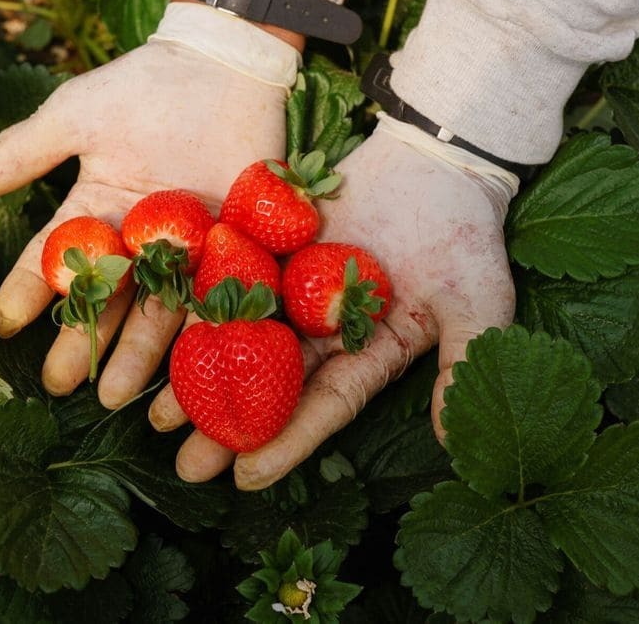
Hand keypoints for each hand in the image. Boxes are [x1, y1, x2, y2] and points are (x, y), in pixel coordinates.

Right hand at [0, 5, 292, 406]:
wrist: (225, 65)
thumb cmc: (147, 84)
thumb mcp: (77, 113)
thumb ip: (27, 150)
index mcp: (96, 211)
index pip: (53, 259)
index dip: (28, 292)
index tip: (3, 326)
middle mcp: (137, 241)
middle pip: (104, 300)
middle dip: (81, 342)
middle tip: (60, 383)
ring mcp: (185, 250)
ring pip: (156, 313)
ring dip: (135, 356)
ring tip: (113, 396)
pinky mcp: (234, 252)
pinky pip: (215, 302)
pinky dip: (201, 339)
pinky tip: (186, 377)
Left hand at [148, 115, 518, 489]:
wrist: (437, 160)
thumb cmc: (469, 237)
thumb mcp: (481, 306)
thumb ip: (460, 366)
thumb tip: (452, 441)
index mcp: (368, 354)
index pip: (323, 406)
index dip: (286, 442)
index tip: (245, 478)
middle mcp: (323, 332)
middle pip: (269, 385)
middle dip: (228, 427)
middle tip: (187, 466)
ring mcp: (294, 291)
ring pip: (239, 340)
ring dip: (199, 377)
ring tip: (157, 417)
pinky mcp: (271, 247)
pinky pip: (229, 277)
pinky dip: (197, 304)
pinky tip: (160, 331)